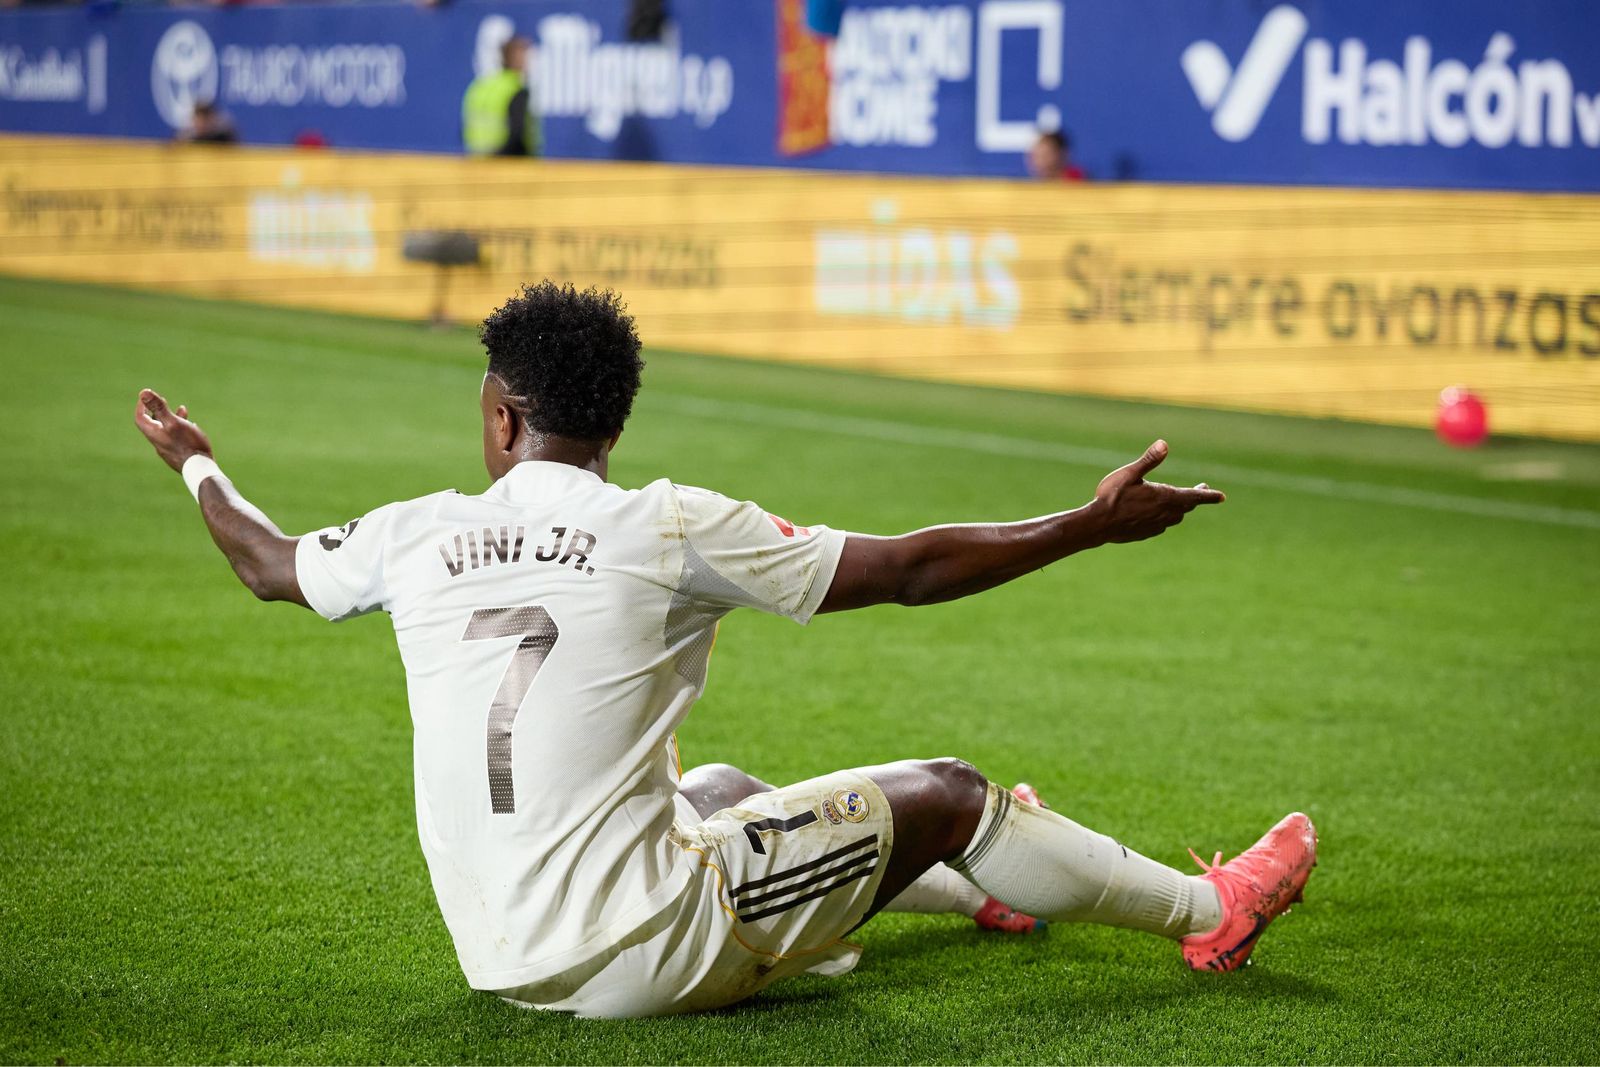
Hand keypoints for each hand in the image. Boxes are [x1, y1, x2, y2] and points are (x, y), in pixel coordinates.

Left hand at [134, 388, 212, 472]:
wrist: (199, 468)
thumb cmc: (187, 444)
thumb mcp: (173, 422)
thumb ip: (159, 407)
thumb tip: (143, 392)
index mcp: (153, 433)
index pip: (140, 418)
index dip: (141, 406)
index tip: (146, 397)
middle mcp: (158, 442)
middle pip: (153, 423)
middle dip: (157, 410)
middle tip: (162, 400)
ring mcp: (169, 449)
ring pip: (166, 429)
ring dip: (172, 417)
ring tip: (183, 409)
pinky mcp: (179, 454)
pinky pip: (176, 437)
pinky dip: (180, 428)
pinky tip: (192, 426)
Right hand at [1090, 440, 1223, 543]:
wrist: (1097, 525)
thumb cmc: (1112, 497)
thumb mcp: (1129, 474)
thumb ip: (1148, 461)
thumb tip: (1164, 444)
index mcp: (1164, 497)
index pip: (1194, 496)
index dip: (1209, 495)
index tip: (1222, 497)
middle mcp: (1164, 513)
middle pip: (1187, 507)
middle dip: (1195, 498)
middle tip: (1201, 491)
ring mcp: (1156, 526)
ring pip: (1175, 517)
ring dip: (1180, 509)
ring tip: (1180, 503)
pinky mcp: (1146, 533)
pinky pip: (1161, 525)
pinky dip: (1165, 518)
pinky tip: (1157, 516)